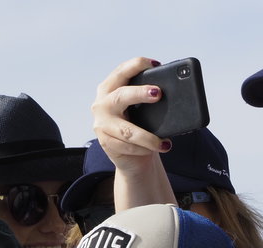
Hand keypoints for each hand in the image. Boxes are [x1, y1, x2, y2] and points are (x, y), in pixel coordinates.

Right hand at [92, 57, 170, 174]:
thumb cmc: (139, 123)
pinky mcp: (105, 143)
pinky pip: (127, 146)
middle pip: (120, 96)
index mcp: (109, 88)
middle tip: (158, 94)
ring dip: (148, 138)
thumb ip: (149, 95)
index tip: (156, 65)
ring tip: (164, 143)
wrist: (130, 153)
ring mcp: (101, 125)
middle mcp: (102, 104)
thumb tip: (176, 90)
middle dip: (139, 93)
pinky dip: (144, 148)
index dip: (137, 65)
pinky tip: (156, 148)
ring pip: (127, 131)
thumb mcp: (141, 105)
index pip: (121, 71)